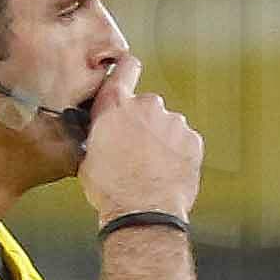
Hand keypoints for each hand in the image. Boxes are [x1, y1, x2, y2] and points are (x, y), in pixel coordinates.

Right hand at [78, 72, 206, 223]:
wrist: (142, 212)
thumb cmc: (111, 189)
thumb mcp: (87, 154)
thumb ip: (97, 131)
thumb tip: (99, 132)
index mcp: (114, 106)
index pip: (125, 69)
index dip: (128, 68)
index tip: (131, 67)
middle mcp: (145, 106)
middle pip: (148, 105)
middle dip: (145, 122)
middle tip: (139, 149)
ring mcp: (172, 122)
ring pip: (168, 125)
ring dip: (163, 139)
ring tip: (153, 166)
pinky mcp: (193, 139)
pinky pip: (186, 141)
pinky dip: (180, 152)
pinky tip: (168, 170)